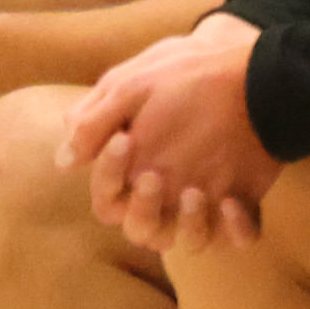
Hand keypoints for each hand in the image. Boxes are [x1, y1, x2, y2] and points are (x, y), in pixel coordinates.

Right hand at [64, 19, 273, 249]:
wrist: (245, 66)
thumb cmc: (181, 73)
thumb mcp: (128, 87)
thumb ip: (92, 123)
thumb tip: (64, 162)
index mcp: (135, 168)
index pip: (106, 198)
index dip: (107, 176)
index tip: (125, 139)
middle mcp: (167, 189)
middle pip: (141, 230)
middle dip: (143, 211)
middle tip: (155, 177)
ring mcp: (206, 197)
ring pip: (189, 242)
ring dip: (189, 226)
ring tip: (195, 193)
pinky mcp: (244, 199)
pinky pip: (240, 238)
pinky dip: (236, 229)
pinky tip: (233, 200)